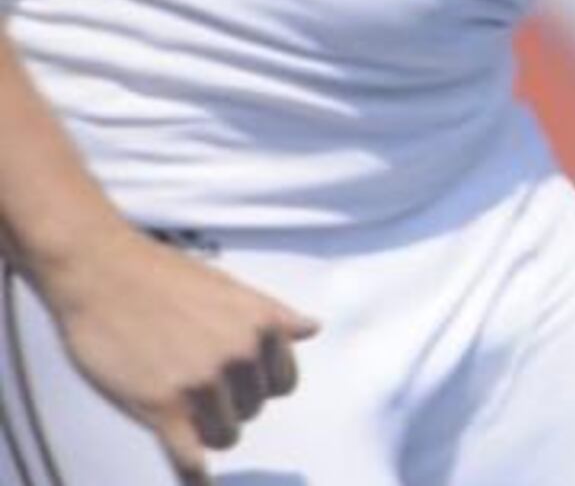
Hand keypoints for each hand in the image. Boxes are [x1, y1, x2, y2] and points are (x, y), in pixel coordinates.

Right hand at [34, 229, 317, 483]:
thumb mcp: (230, 288)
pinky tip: (199, 484)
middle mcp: (239, 357)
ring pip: (226, 436)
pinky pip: (189, 459)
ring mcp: (201, 385)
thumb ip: (272, 315)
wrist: (100, 273)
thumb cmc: (162, 277)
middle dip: (227, 404)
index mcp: (262, 328)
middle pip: (253, 411)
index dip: (258, 386)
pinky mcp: (162, 409)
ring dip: (205, 431)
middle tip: (190, 381)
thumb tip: (312, 329)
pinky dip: (195, 478)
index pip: (283, 385)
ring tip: (177, 404)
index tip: (234, 382)